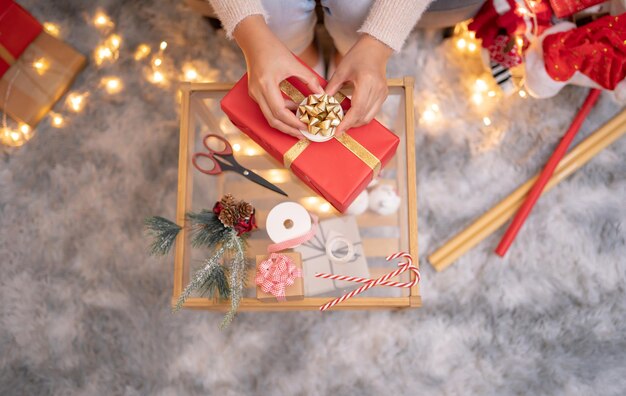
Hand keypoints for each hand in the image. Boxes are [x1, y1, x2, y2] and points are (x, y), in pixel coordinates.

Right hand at [234, 16, 323, 136]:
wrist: (254, 41)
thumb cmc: (273, 49)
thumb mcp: (294, 64)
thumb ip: (309, 80)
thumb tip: (322, 94)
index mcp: (266, 85)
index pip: (280, 112)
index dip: (293, 122)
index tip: (306, 126)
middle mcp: (257, 93)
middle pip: (273, 120)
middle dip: (289, 129)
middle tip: (303, 134)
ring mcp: (254, 94)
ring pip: (269, 117)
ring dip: (285, 122)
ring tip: (301, 124)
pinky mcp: (255, 93)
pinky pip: (268, 109)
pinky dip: (280, 112)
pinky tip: (293, 109)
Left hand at [325, 35, 392, 135]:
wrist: (375, 48)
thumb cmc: (358, 55)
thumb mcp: (341, 70)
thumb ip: (332, 87)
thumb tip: (322, 101)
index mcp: (366, 82)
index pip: (357, 109)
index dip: (346, 122)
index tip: (337, 131)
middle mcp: (377, 90)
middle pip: (363, 116)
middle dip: (349, 125)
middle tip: (335, 128)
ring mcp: (382, 93)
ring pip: (369, 117)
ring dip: (355, 122)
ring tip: (342, 122)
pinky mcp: (383, 95)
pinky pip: (372, 112)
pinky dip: (361, 116)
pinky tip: (351, 114)